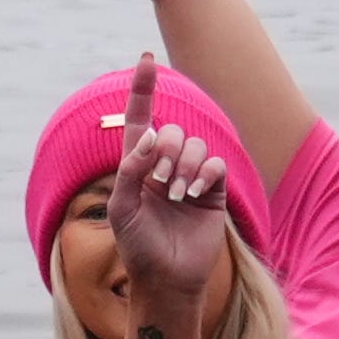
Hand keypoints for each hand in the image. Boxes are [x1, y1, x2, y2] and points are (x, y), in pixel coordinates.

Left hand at [98, 68, 232, 311]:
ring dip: (186, 165)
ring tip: (177, 195)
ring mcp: (191, 178)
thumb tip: (151, 136)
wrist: (166, 279)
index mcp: (138, 166)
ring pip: (197, 145)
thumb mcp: (121, 207)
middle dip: (167, 151)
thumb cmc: (137, 247)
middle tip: (161, 182)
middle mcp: (165, 167)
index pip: (142, 118)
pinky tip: (195, 192)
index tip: (146, 59)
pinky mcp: (213, 192)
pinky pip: (216, 164)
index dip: (143, 89)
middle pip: (173, 131)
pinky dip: (205, 172)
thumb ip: (131, 169)